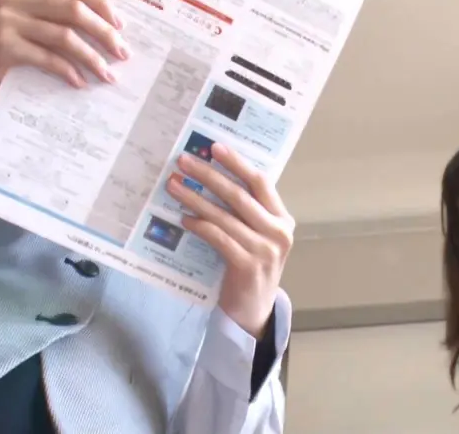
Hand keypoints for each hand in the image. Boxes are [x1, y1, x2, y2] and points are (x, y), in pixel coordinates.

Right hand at [0, 0, 130, 112]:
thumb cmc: (3, 59)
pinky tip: (80, 83)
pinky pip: (48, 57)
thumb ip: (58, 24)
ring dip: (92, 57)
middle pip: (74, 9)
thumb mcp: (31, 32)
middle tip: (123, 53)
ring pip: (65, 34)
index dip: (102, 4)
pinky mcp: (2, 45)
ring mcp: (6, 21)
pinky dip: (69, 71)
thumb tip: (110, 35)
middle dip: (105, 32)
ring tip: (108, 75)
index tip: (122, 26)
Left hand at [166, 144, 293, 337]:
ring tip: (174, 187)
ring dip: (195, 199)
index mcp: (283, 219)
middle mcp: (279, 232)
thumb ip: (247, 213)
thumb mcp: (257, 236)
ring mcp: (265, 250)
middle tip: (184, 162)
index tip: (213, 147)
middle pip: (239, 195)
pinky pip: (218, 238)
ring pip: (224, 216)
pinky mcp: (247, 265)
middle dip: (208, 175)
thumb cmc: (251, 267)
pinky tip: (184, 219)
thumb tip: (213, 177)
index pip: (260, 182)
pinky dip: (199, 225)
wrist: (254, 310)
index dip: (237, 163)